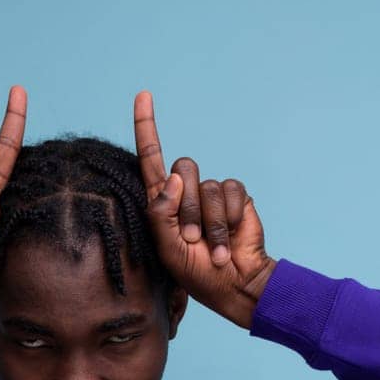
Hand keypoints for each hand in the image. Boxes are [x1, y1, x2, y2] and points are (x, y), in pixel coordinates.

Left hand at [134, 90, 276, 328]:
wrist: (234, 283)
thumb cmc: (196, 273)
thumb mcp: (167, 250)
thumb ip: (161, 214)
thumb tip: (175, 177)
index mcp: (163, 203)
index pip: (152, 158)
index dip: (147, 127)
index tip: (143, 95)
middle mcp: (187, 192)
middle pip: (183, 168)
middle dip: (187, 208)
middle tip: (192, 239)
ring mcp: (212, 194)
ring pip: (207, 186)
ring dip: (210, 222)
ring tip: (213, 247)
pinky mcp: (236, 197)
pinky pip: (230, 189)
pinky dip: (229, 218)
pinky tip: (231, 236)